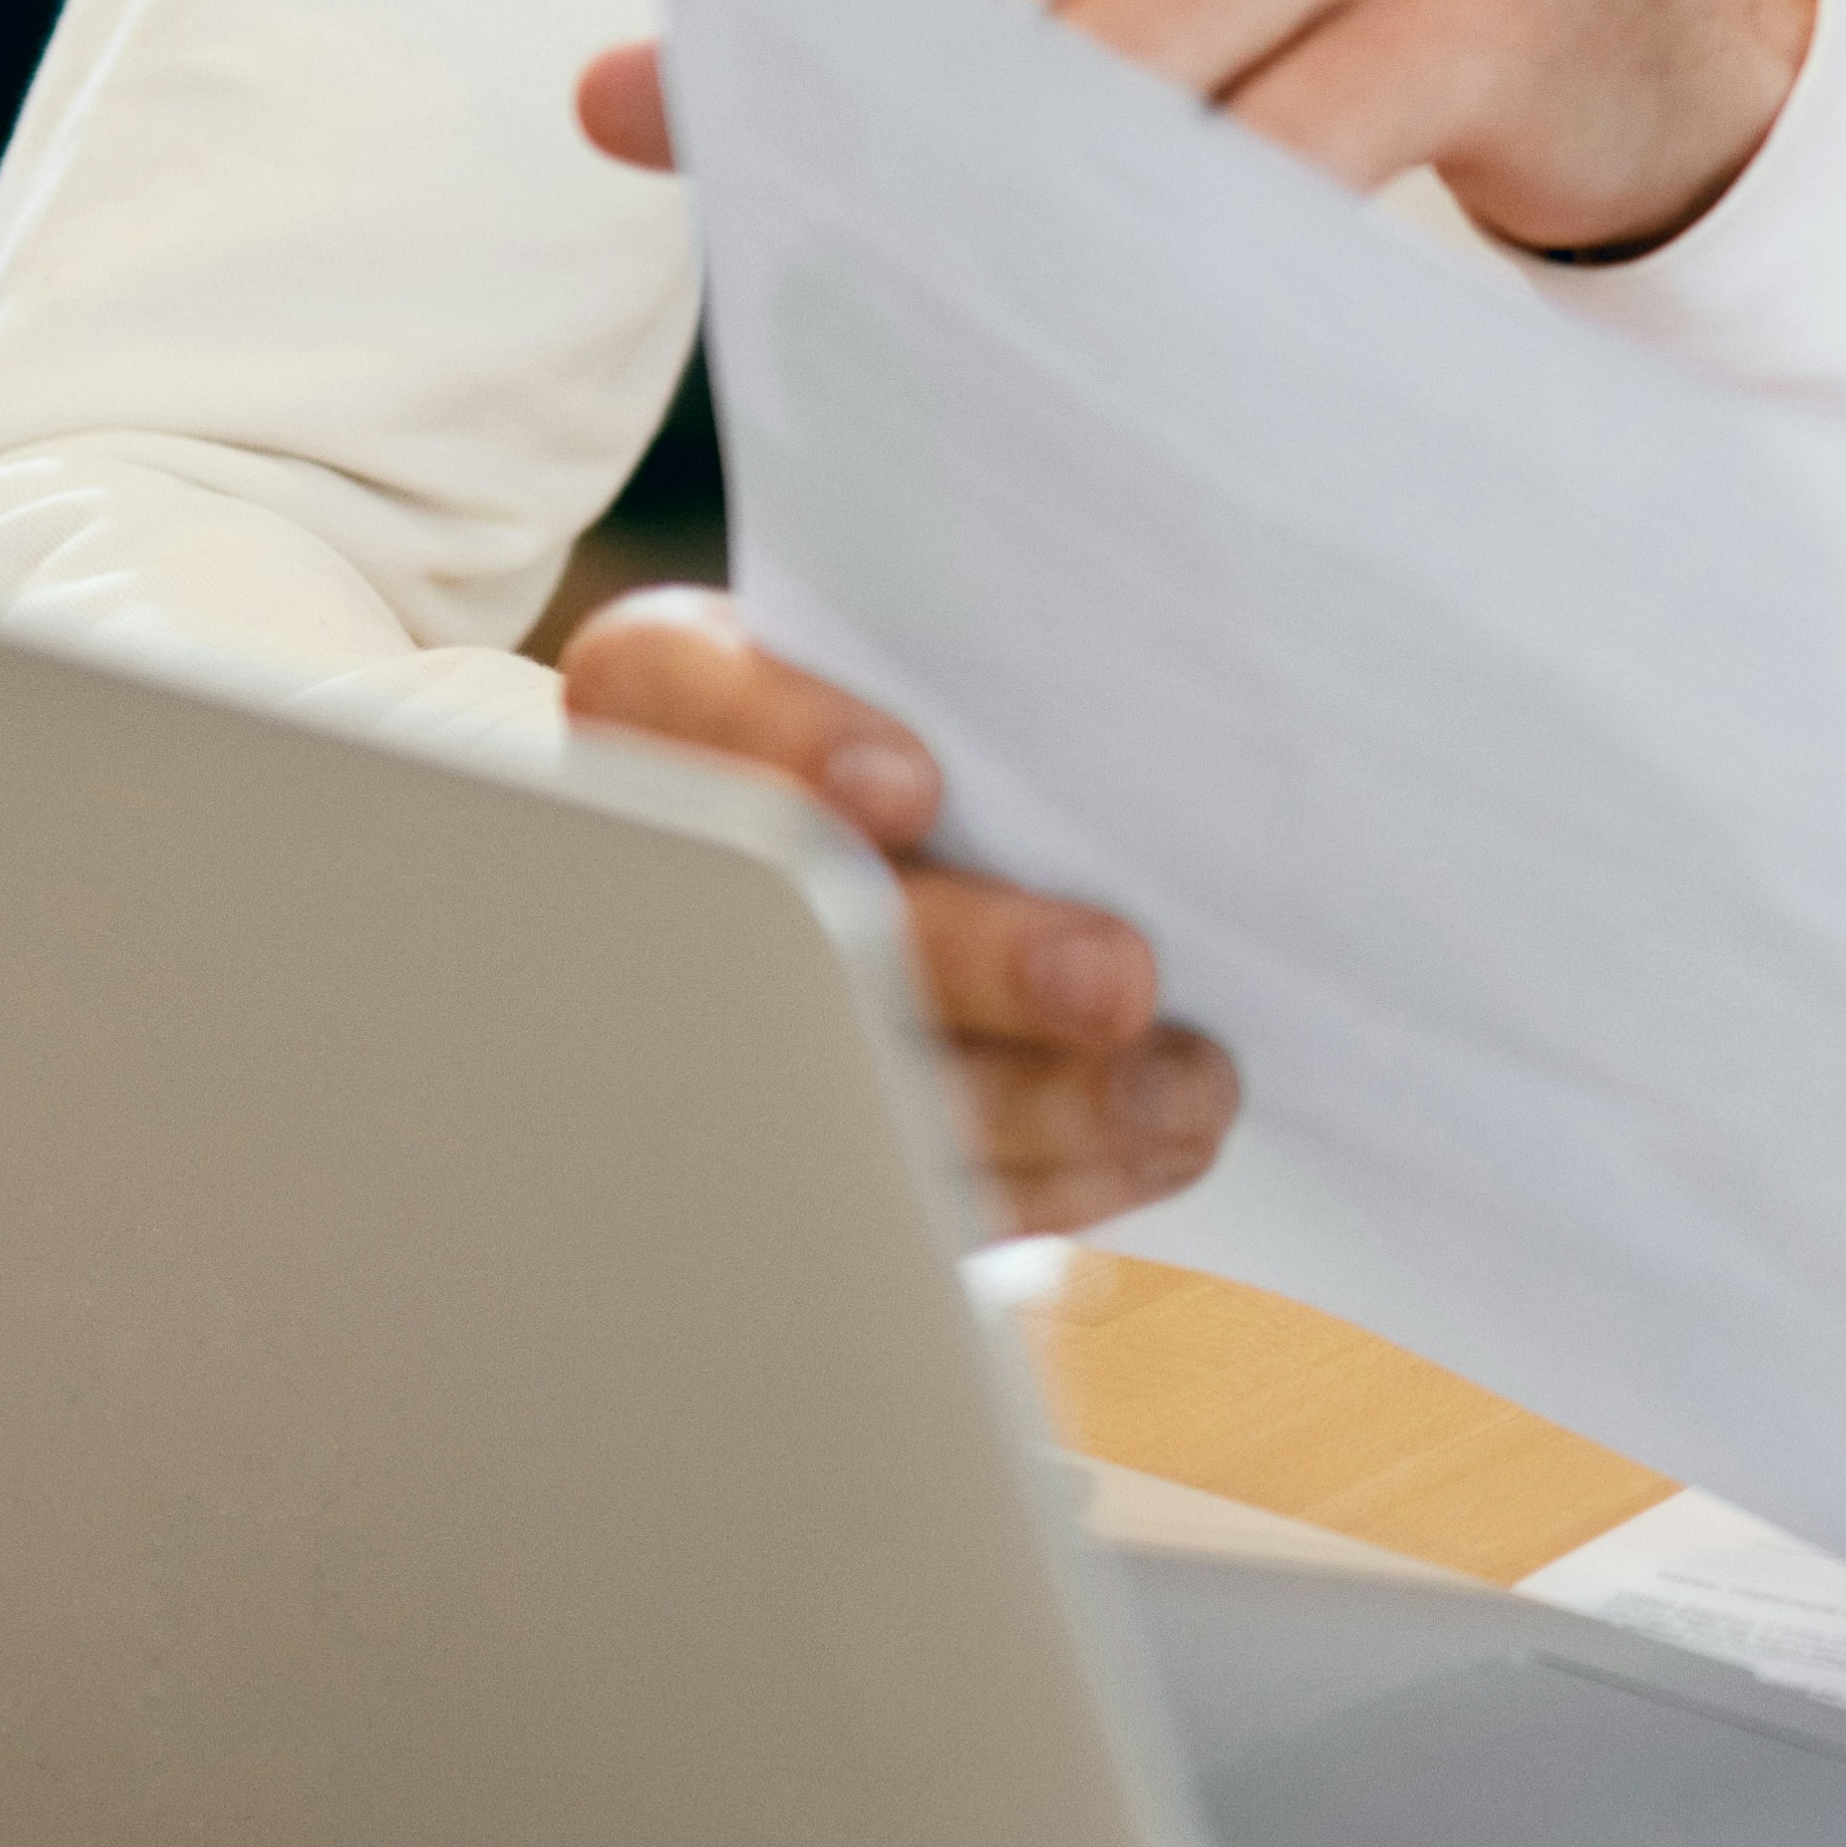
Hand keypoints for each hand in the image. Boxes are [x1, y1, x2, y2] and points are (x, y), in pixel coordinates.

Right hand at [561, 588, 1243, 1233]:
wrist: (871, 842)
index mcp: (672, 698)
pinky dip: (1046, 1174)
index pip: (668, 686)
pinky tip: (1152, 1140)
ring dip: (1036, 1100)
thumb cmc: (927, 709)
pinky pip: (905, 1180)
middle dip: (967, 959)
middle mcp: (682, 853)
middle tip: (1117, 980)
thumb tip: (1165, 721)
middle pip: (786, 917)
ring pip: (846, 1082)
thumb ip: (992, 680)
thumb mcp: (934, 666)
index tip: (911, 788)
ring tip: (1177, 1088)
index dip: (786, 741)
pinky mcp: (809, 1132)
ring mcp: (725, 1008)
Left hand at [576, 0, 1817, 259]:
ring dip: (1027, 208)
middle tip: (822, 276)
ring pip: (1130, 60)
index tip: (722, 128)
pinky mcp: (1480, 7)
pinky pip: (1299, 146)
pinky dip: (1201, 251)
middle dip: (885, 128)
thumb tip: (604, 96)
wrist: (1637, 5)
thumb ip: (874, 0)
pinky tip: (1138, 335)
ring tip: (952, 330)